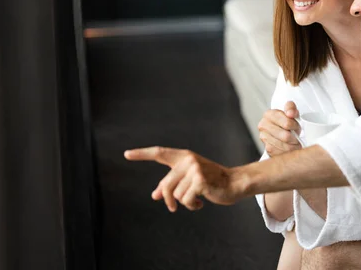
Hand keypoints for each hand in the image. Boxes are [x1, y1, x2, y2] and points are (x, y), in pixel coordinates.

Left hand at [124, 147, 243, 211]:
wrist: (234, 183)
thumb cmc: (211, 181)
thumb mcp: (189, 180)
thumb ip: (172, 184)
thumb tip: (154, 195)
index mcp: (184, 157)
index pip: (159, 153)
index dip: (142, 154)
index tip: (126, 154)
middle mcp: (188, 160)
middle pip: (166, 185)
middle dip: (167, 199)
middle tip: (172, 208)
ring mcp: (194, 169)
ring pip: (175, 195)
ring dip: (184, 203)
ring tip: (196, 200)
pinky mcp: (200, 181)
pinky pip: (186, 200)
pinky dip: (192, 206)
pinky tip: (201, 203)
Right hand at [257, 101, 301, 156]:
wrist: (281, 128)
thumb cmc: (287, 120)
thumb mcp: (290, 110)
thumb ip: (291, 108)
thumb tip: (290, 113)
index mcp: (269, 114)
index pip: (286, 123)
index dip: (295, 126)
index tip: (297, 126)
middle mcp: (263, 126)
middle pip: (285, 136)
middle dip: (295, 138)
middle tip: (298, 137)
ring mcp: (264, 138)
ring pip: (284, 146)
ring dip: (293, 146)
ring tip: (296, 142)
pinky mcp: (268, 149)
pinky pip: (281, 153)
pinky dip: (288, 152)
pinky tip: (291, 148)